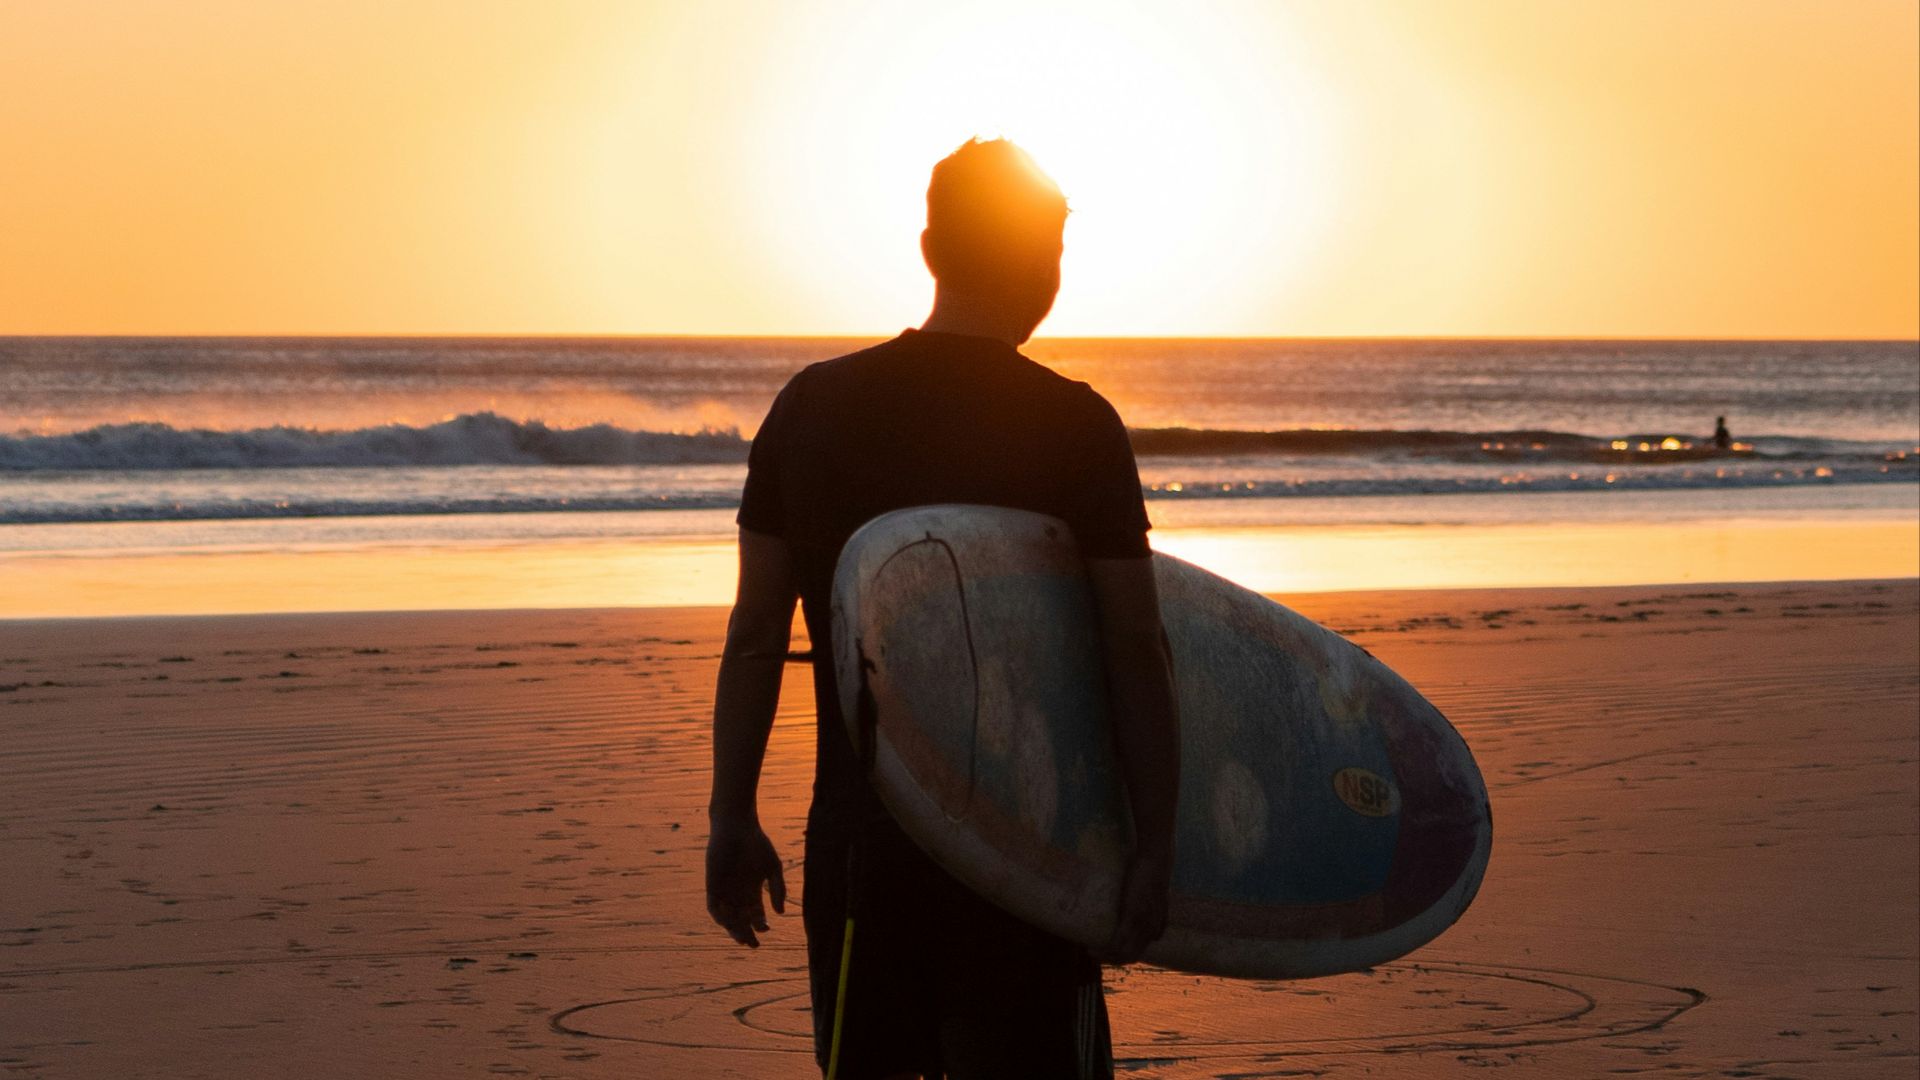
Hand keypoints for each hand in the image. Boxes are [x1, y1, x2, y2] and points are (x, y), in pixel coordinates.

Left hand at [705, 818, 786, 947]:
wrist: (736, 827)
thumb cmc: (757, 844)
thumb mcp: (773, 868)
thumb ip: (777, 889)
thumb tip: (781, 913)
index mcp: (753, 891)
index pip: (755, 915)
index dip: (760, 925)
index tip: (765, 929)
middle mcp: (737, 894)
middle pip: (741, 921)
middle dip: (747, 934)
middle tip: (753, 944)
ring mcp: (724, 891)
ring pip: (727, 918)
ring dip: (733, 929)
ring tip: (741, 937)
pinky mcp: (712, 886)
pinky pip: (714, 907)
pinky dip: (720, 916)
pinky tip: (729, 922)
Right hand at [1102, 847, 1171, 963]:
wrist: (1156, 861)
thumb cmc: (1153, 875)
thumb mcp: (1157, 898)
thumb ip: (1157, 910)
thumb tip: (1151, 912)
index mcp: (1157, 928)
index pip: (1140, 950)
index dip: (1124, 955)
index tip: (1109, 951)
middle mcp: (1150, 931)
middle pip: (1131, 956)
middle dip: (1113, 960)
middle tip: (1096, 955)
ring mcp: (1141, 925)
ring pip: (1123, 953)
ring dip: (1106, 957)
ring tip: (1091, 953)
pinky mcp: (1131, 916)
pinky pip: (1117, 942)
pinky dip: (1104, 950)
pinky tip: (1092, 948)